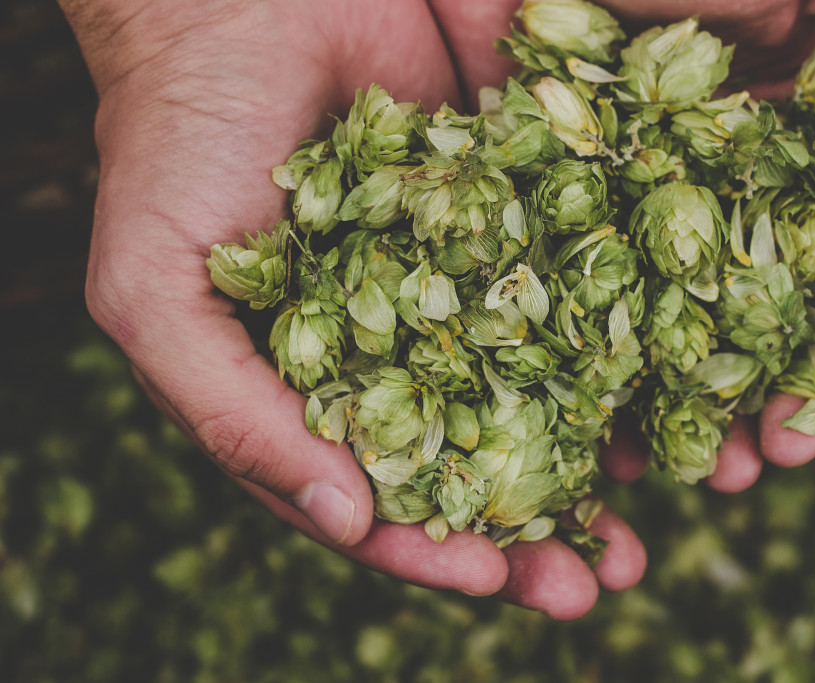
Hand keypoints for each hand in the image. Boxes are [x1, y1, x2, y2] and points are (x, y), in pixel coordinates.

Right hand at [60, 0, 643, 620]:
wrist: (238, 0)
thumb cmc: (174, 148)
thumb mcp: (155, 295)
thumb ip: (232, 416)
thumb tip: (344, 516)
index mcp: (309, 388)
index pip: (376, 494)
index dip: (431, 549)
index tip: (496, 582)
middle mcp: (391, 350)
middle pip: (470, 460)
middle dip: (530, 528)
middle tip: (593, 581)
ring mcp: (454, 286)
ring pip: (533, 389)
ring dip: (587, 458)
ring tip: (641, 516)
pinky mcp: (506, 216)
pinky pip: (568, 291)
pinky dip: (608, 346)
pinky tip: (651, 396)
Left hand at [428, 0, 814, 491]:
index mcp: (802, 154)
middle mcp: (726, 199)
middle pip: (761, 321)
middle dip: (771, 399)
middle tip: (763, 465)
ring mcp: (642, 216)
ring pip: (675, 335)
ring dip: (690, 413)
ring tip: (697, 472)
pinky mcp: (565, 219)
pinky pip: (584, 310)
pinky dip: (596, 375)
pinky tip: (604, 433)